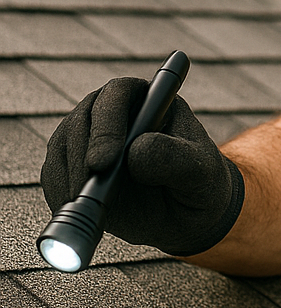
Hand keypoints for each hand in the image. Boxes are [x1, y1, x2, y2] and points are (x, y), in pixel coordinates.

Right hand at [41, 77, 243, 256]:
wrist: (184, 213)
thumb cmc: (198, 182)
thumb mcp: (200, 170)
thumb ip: (174, 157)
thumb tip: (135, 152)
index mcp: (148, 100)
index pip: (119, 93)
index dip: (108, 124)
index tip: (106, 161)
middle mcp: (113, 112)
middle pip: (83, 120)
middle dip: (82, 154)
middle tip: (89, 188)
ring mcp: (88, 138)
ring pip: (62, 147)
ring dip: (69, 177)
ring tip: (88, 205)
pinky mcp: (71, 166)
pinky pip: (54, 175)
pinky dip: (60, 194)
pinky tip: (77, 210)